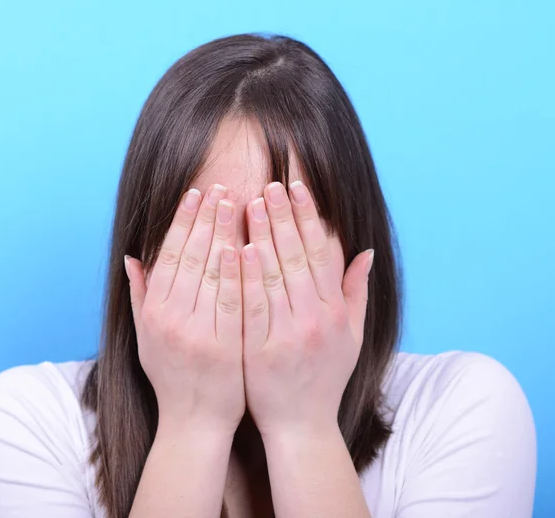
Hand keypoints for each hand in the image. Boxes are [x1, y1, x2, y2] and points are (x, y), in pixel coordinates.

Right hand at [124, 183, 244, 435]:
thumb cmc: (172, 375)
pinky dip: (234, 272)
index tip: (194, 195)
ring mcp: (197, 331)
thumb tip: (131, 257)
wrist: (195, 420)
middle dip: (204, 219)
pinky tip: (241, 245)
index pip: (168, 255)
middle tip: (218, 187)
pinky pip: (230, 300)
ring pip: (209, 272)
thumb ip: (140, 295)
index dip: (182, 222)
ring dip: (221, 234)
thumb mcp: (146, 336)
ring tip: (233, 203)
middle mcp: (171, 318)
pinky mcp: (224, 344)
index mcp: (154, 311)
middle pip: (189, 256)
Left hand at [240, 180, 373, 438]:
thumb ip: (357, 291)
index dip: (308, 218)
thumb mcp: (352, 336)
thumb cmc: (325, 376)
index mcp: (334, 311)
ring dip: (263, 236)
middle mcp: (314, 318)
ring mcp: (288, 333)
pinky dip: (248, 276)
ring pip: (274, 275)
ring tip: (251, 203)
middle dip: (283, 217)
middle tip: (271, 184)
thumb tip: (366, 251)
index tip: (297, 188)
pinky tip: (240, 248)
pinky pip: (253, 306)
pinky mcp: (261, 349)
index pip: (320, 253)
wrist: (300, 424)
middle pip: (296, 257)